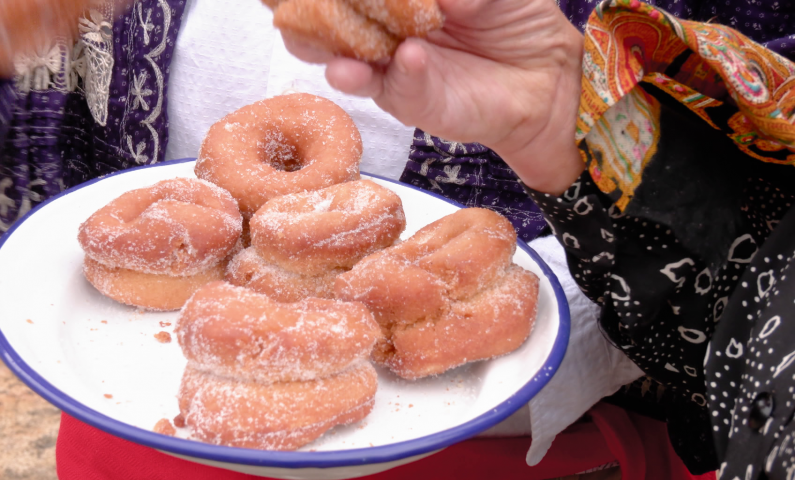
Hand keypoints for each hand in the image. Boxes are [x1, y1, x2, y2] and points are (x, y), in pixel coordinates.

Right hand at [284, 0, 585, 194]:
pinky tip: (410, 55)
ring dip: (332, 43)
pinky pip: (392, 85)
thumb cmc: (514, 15)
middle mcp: (379, 26)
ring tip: (339, 42)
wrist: (543, 73)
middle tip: (306, 3)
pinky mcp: (409, 99)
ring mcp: (388, 65)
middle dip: (310, 10)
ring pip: (340, 57)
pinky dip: (398, 70)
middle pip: (323, 19)